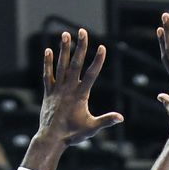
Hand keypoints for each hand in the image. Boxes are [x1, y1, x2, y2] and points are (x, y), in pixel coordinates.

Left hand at [35, 29, 122, 148]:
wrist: (51, 138)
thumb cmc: (72, 134)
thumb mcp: (92, 128)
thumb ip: (106, 121)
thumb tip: (121, 118)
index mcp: (80, 95)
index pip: (91, 74)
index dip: (97, 60)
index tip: (102, 47)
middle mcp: (68, 89)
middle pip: (76, 64)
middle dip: (81, 47)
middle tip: (83, 31)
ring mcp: (57, 89)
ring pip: (61, 65)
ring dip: (64, 49)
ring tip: (65, 34)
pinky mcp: (48, 92)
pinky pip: (47, 74)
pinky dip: (47, 63)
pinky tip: (48, 50)